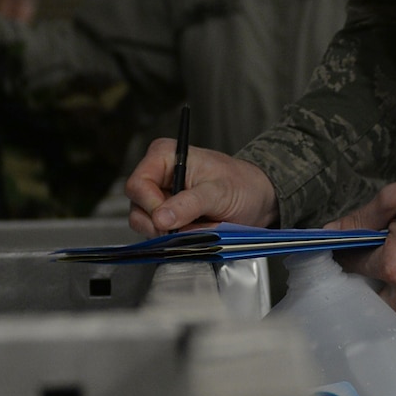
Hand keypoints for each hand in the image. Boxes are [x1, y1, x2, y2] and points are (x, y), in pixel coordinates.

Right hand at [126, 139, 276, 234]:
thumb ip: (189, 204)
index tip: (170, 220)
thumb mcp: (218, 192)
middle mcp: (157, 175)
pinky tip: (197, 229)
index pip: (138, 185)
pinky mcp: (167, 216)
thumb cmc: (242, 184)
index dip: (151, 206)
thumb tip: (161, 218)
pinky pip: (159, 234)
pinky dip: (177, 238)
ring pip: (145, 224)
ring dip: (172, 233)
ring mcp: (160, 197)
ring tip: (199, 224)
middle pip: (137, 207)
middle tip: (189, 226)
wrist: (257, 198)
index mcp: (165, 156)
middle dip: (162, 223)